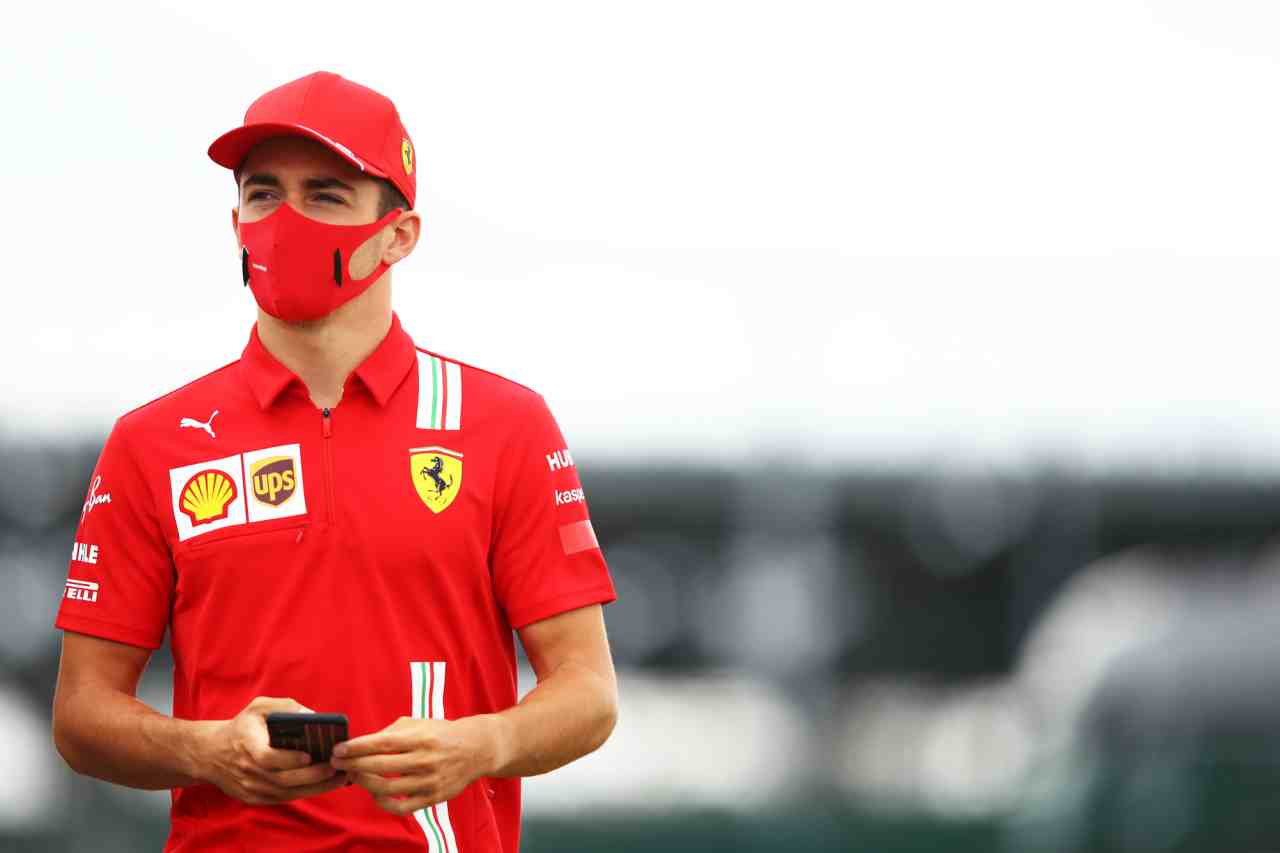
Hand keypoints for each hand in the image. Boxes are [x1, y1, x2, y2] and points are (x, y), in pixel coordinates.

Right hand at [193, 696, 346, 804]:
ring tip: (339, 778)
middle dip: (313, 775)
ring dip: (315, 787)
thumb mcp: (258, 708)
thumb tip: (313, 716)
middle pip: (283, 780)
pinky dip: (304, 793)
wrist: (212, 753)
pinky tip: (324, 785)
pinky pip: (283, 798)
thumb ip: (285, 707)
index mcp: (247, 746)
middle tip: (336, 767)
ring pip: (286, 793)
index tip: (310, 755)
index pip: (267, 758)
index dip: (289, 759)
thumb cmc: (242, 727)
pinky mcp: (254, 799)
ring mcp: (250, 788)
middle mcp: (247, 771)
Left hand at [330, 715, 501, 815]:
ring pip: (387, 788)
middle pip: (380, 766)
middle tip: (337, 762)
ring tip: (353, 775)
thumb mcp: (418, 724)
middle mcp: (425, 759)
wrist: (476, 749)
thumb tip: (359, 744)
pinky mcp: (433, 798)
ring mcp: (429, 781)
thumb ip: (390, 733)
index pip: (382, 743)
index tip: (338, 749)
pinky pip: (401, 807)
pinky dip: (383, 803)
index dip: (357, 747)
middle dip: (353, 764)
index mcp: (421, 737)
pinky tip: (375, 793)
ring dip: (364, 782)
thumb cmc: (440, 733)